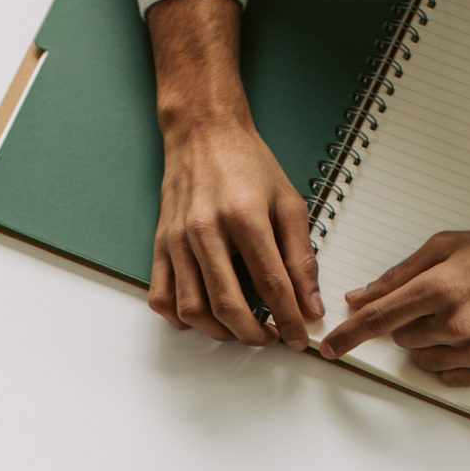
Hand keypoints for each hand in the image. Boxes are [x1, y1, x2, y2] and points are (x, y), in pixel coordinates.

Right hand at [146, 0, 319, 348]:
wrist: (203, 132)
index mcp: (243, 216)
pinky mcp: (160, 246)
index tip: (298, 337)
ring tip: (241, 330)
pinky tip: (203, 317)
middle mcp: (205, 230)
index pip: (271, 285)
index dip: (288, 319)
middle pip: (228, 306)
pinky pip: (162, 298)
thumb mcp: (288, 203)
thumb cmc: (247, 164)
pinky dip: (181, 319)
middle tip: (271, 338)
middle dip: (254, 335)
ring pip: (193, 310)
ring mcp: (177, 240)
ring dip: (220, 332)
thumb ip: (301, 257)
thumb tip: (309, 306)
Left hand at [321, 193, 469, 386]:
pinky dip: (452, 361)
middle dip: (410, 323)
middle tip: (442, 301)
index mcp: (440, 286)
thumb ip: (398, 274)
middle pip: (401, 339)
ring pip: (424, 360)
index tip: (330, 349)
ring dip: (432, 342)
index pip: (378, 319)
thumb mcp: (447, 246)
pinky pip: (451, 377)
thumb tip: (359, 297)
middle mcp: (456, 321)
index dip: (350, 336)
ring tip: (464, 315)